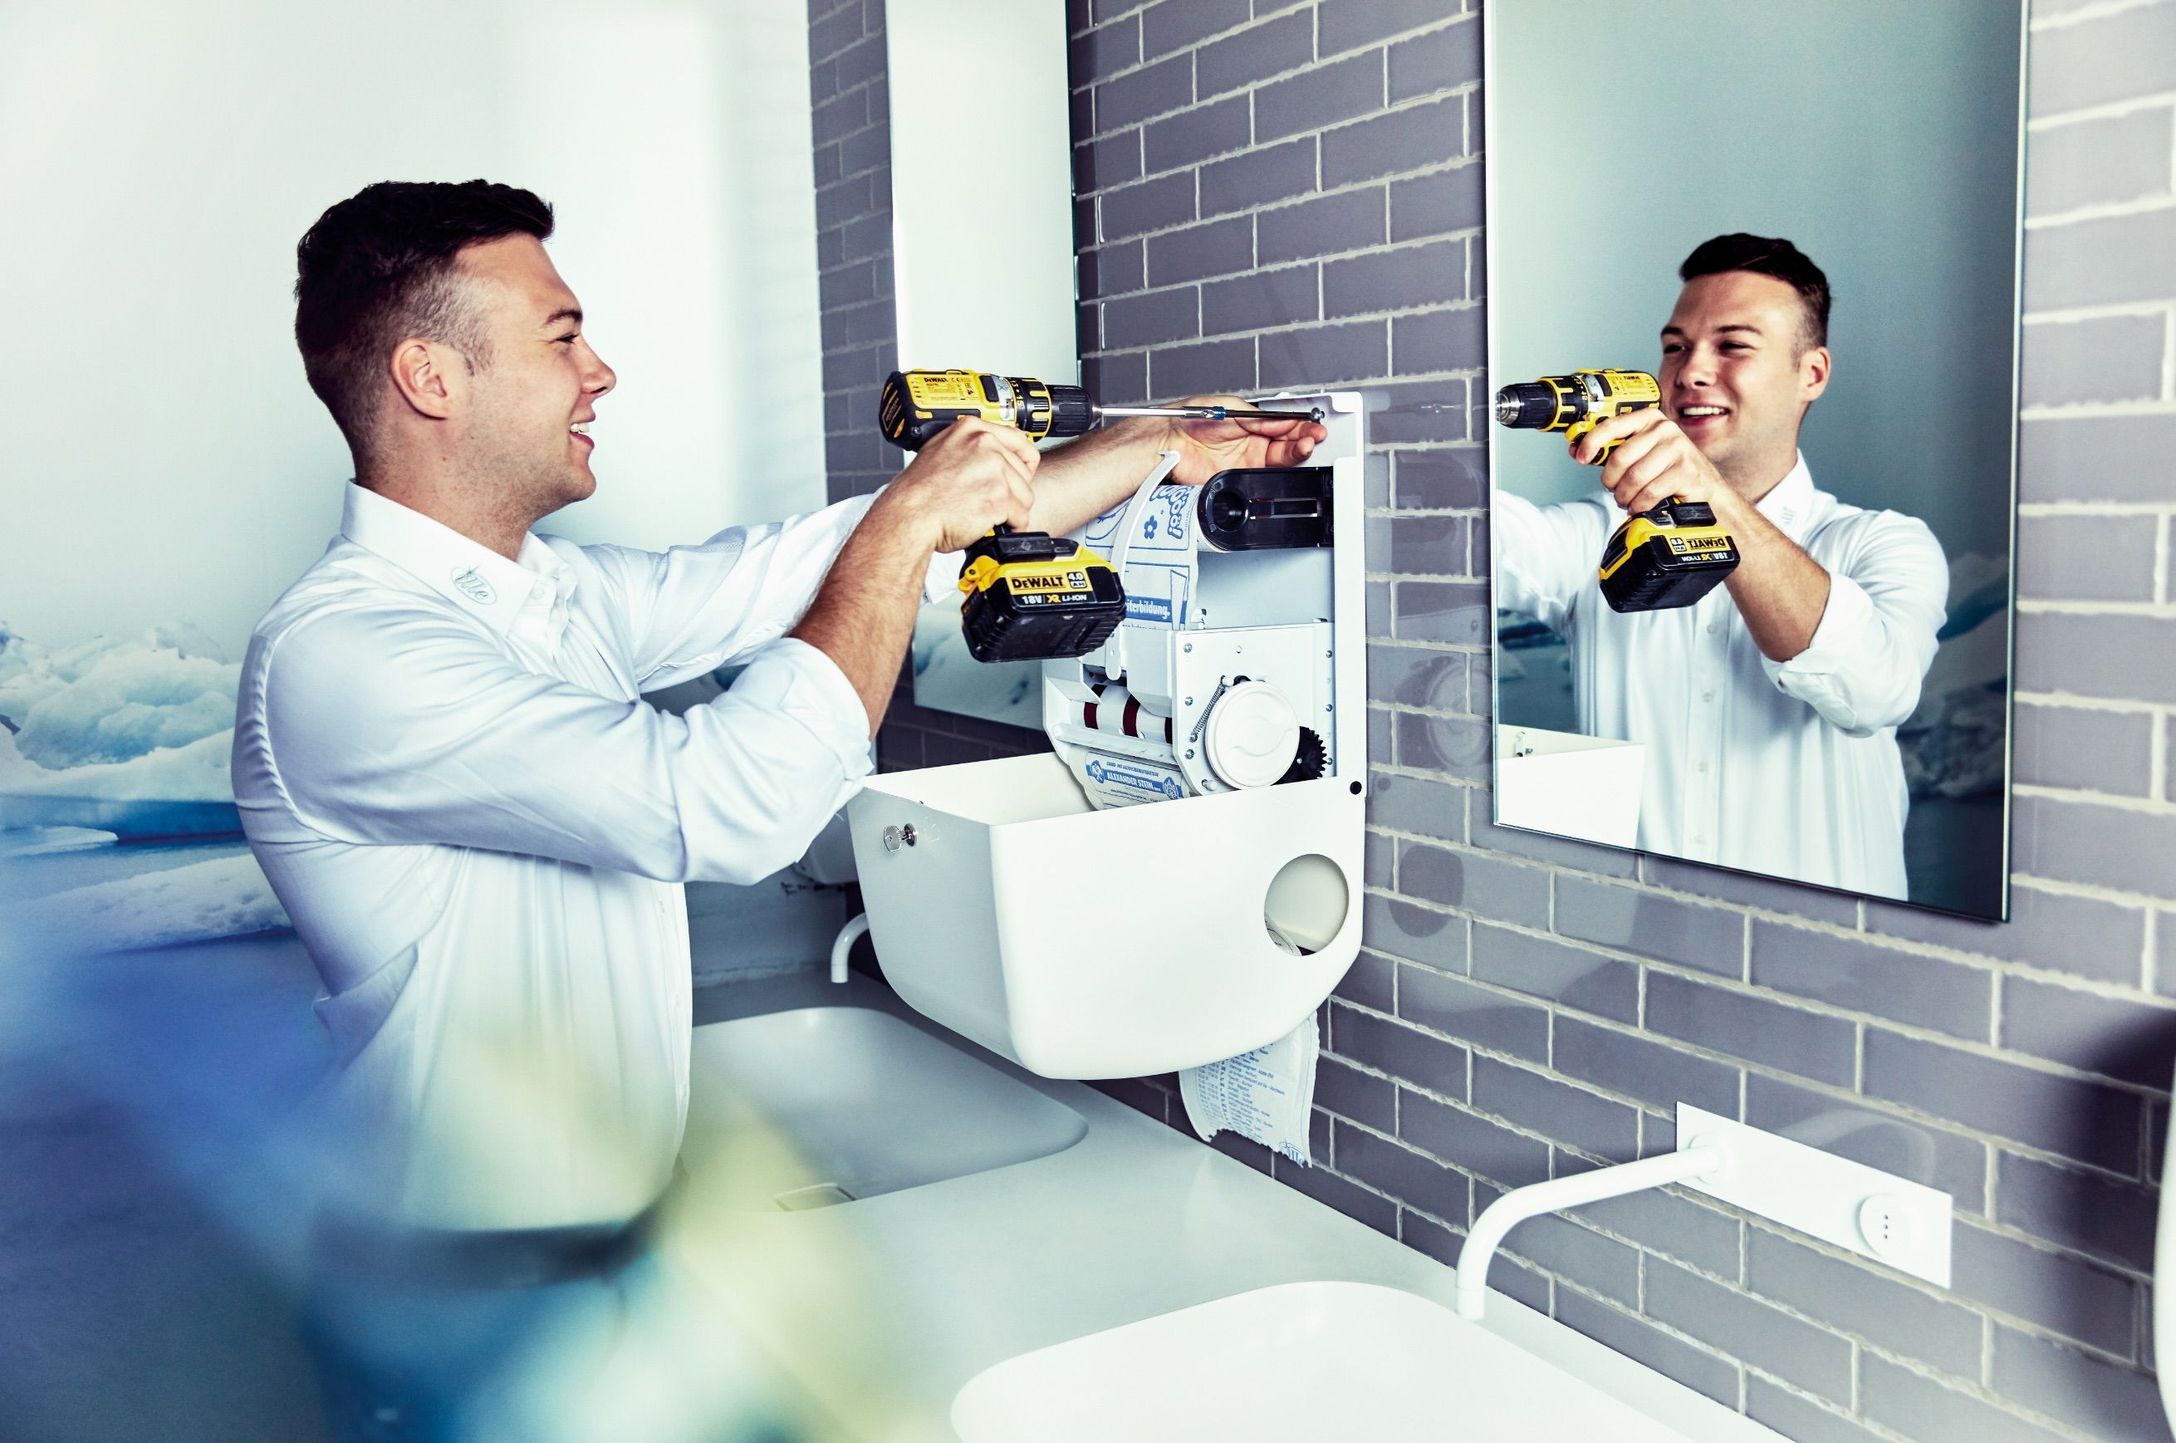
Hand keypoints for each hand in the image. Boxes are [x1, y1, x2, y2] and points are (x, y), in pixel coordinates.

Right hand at [877, 416, 1039, 551]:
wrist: (908, 516)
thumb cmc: (918, 492)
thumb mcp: (940, 451)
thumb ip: (968, 447)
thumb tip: (990, 453)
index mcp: (972, 429)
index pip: (1018, 440)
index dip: (1022, 462)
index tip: (1020, 473)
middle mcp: (985, 445)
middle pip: (1023, 472)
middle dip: (1013, 491)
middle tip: (992, 502)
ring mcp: (994, 470)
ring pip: (1025, 495)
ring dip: (1012, 510)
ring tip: (991, 516)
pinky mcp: (999, 497)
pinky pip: (1021, 516)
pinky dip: (1012, 526)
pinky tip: (994, 526)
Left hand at [1158, 394, 1328, 485]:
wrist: (1169, 441)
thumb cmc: (1192, 420)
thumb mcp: (1232, 410)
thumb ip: (1261, 418)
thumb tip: (1286, 419)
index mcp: (1251, 424)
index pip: (1283, 426)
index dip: (1300, 426)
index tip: (1313, 426)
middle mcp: (1250, 444)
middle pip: (1286, 445)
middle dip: (1302, 440)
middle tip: (1313, 437)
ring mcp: (1245, 463)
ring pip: (1279, 462)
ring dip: (1295, 454)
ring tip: (1305, 446)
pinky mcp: (1238, 480)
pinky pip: (1263, 480)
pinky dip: (1279, 476)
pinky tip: (1288, 468)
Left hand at [1573, 407, 1732, 519]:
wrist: (1706, 491)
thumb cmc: (1669, 472)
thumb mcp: (1642, 453)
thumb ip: (1614, 449)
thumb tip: (1577, 449)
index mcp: (1649, 419)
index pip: (1612, 425)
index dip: (1591, 442)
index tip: (1581, 456)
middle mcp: (1664, 429)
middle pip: (1620, 457)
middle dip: (1611, 481)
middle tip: (1615, 491)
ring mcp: (1677, 448)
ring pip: (1633, 478)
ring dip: (1625, 496)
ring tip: (1628, 500)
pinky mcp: (1686, 470)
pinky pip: (1649, 492)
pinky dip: (1639, 505)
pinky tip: (1641, 506)